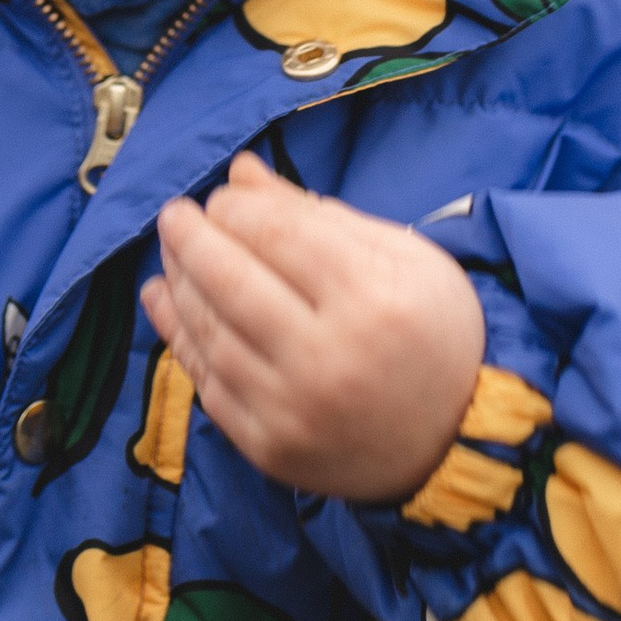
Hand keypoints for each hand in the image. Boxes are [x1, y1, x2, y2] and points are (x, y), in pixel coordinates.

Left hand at [143, 152, 486, 502]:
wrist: (455, 439)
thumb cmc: (431, 332)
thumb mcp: (399, 257)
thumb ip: (315, 213)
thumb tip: (240, 172)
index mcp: (373, 298)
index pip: (276, 235)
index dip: (236, 207)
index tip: (223, 196)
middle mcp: (329, 357)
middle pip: (232, 282)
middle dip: (192, 238)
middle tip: (175, 215)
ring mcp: (294, 410)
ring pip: (211, 333)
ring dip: (179, 283)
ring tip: (171, 252)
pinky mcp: (270, 448)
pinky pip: (208, 384)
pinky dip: (178, 337)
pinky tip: (165, 301)